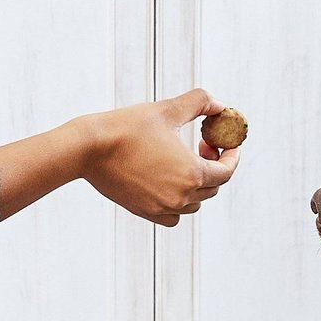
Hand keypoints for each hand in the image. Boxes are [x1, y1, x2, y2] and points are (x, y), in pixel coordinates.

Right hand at [74, 89, 240, 226]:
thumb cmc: (127, 127)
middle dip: (214, 166)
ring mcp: (162, 208)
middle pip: (213, 188)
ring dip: (197, 185)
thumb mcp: (167, 109)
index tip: (227, 145)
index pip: (226, 172)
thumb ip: (200, 103)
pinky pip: (173, 217)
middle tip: (202, 145)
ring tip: (183, 161)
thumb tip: (220, 105)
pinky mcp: (145, 212)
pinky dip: (178, 203)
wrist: (89, 149)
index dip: (231, 157)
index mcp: (191, 173)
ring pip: (194, 204)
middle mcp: (181, 197)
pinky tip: (169, 182)